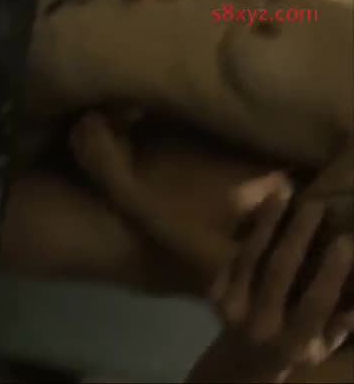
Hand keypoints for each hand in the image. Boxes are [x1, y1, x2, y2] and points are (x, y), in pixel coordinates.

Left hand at [210, 195, 353, 381]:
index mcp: (292, 342)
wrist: (238, 362)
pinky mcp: (215, 293)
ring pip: (250, 256)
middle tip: (315, 204)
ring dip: (268, 221)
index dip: (331, 272)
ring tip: (285, 193)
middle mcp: (259, 324)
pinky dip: (250, 229)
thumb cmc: (295, 351)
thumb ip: (343, 321)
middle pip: (277, 272)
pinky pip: (234, 255)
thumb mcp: (323, 347)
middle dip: (296, 235)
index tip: (347, 239)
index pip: (314, 303)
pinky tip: (264, 206)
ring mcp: (231, 306)